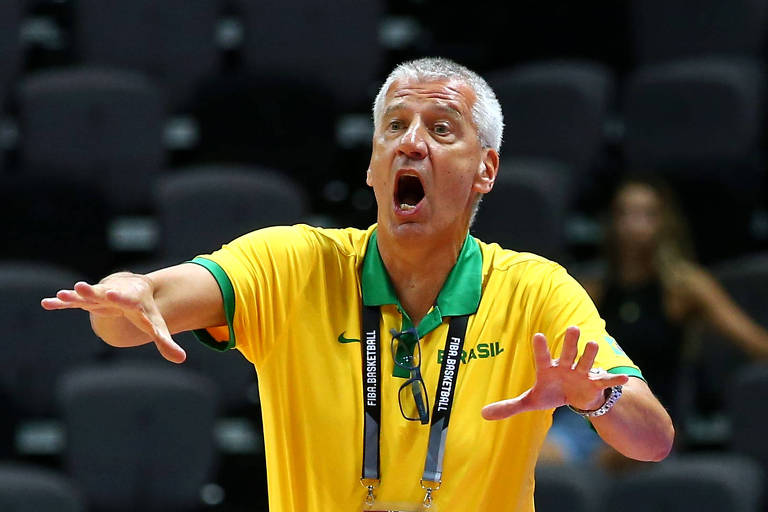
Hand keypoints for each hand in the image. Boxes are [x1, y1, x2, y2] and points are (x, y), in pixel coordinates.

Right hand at [41, 273, 185, 363]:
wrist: (133, 288)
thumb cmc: (144, 310)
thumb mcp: (155, 325)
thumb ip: (165, 341)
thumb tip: (181, 359)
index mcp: (130, 300)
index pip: (125, 299)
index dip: (119, 297)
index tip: (111, 294)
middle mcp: (112, 295)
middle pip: (101, 293)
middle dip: (91, 291)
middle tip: (81, 286)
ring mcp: (98, 296)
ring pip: (84, 295)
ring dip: (73, 295)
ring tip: (61, 295)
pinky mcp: (88, 300)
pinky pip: (73, 302)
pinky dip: (60, 303)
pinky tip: (46, 303)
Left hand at [481, 326, 627, 419]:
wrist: (574, 397)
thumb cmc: (551, 393)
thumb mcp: (531, 401)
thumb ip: (509, 406)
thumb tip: (483, 414)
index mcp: (548, 369)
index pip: (543, 357)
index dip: (541, 348)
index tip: (538, 335)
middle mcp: (566, 366)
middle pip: (568, 352)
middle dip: (570, 342)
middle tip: (572, 328)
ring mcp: (582, 373)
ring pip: (587, 362)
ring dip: (590, 354)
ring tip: (593, 344)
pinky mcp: (595, 384)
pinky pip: (606, 382)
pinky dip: (615, 381)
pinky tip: (625, 380)